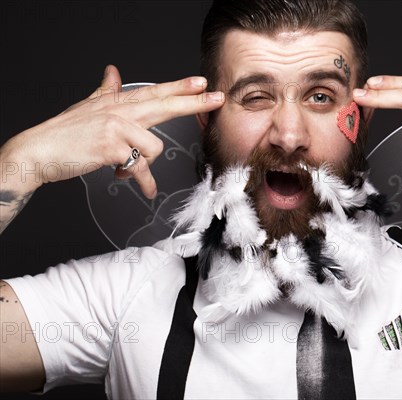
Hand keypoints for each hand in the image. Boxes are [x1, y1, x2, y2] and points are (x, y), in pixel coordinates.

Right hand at [2, 65, 224, 197]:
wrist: (40, 151)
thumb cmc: (65, 132)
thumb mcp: (88, 106)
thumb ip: (106, 90)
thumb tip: (113, 72)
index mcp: (118, 103)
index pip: (155, 92)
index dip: (179, 87)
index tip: (202, 82)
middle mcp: (120, 111)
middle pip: (164, 105)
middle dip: (194, 102)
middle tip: (217, 98)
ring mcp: (117, 128)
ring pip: (154, 146)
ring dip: (145, 163)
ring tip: (126, 170)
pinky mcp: (113, 148)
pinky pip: (140, 168)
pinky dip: (143, 182)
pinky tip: (146, 190)